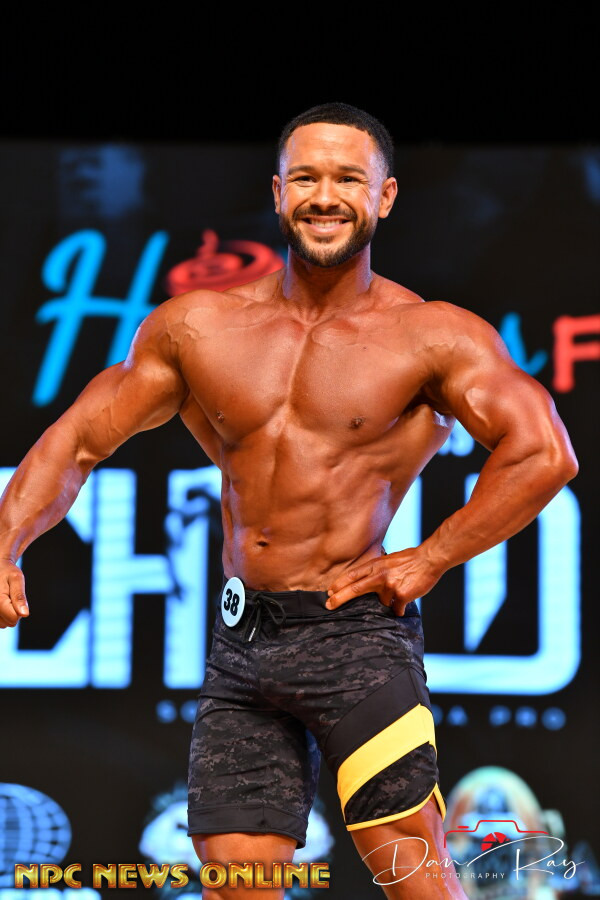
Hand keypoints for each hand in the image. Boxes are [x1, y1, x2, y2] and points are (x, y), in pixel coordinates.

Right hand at [0, 560, 28, 627]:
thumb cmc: (7, 572)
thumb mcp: (16, 579)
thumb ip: (19, 597)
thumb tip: (24, 614)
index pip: (13, 618)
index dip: (19, 609)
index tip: (16, 597)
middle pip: (9, 622)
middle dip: (13, 611)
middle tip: (10, 596)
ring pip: (4, 624)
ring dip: (7, 614)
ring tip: (5, 599)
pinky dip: (2, 615)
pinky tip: (1, 604)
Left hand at [326, 547, 442, 615]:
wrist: (430, 558)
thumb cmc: (410, 559)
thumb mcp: (388, 560)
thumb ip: (377, 570)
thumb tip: (366, 581)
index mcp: (376, 564)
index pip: (352, 575)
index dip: (339, 584)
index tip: (329, 592)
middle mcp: (379, 574)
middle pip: (355, 588)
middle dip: (339, 598)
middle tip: (329, 605)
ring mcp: (390, 585)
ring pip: (381, 602)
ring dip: (388, 601)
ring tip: (401, 590)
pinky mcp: (400, 595)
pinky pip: (396, 609)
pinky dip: (399, 608)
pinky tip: (405, 602)